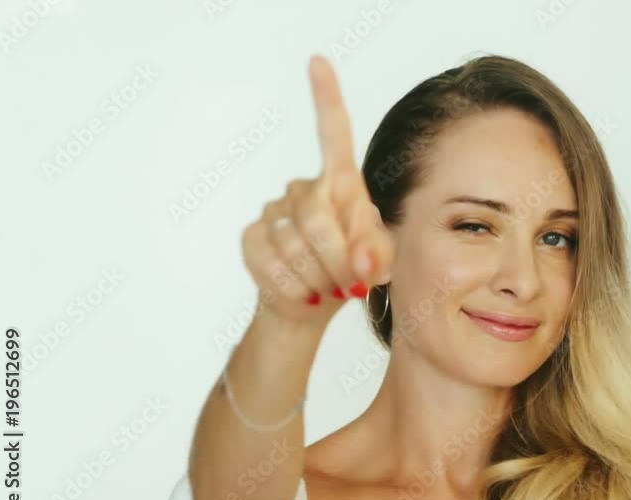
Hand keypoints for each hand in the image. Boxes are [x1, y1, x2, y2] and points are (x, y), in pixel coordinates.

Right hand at [241, 55, 394, 322]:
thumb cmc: (351, 273)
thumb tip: (362, 261)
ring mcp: (272, 212)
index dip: (326, 99)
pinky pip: (273, 267)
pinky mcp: (250, 239)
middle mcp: (303, 189)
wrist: (312, 305)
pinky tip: (305, 294)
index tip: (318, 62)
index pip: (333, 136)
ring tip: (330, 289)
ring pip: (296, 248)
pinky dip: (296, 291)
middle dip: (338, 260)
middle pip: (317, 218)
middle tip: (352, 285)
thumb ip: (378, 254)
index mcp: (340, 184)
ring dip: (320, 279)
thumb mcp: (379, 262)